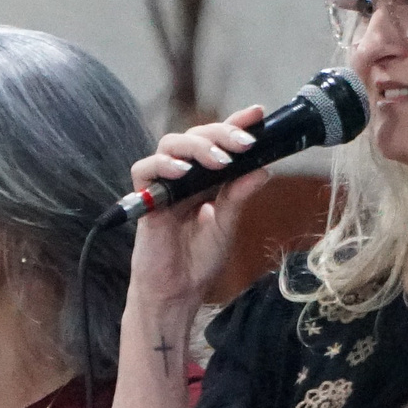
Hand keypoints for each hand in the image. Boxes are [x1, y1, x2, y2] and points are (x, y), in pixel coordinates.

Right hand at [125, 105, 273, 314]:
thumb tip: (263, 169)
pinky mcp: (145, 199)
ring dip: (197, 146)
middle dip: (220, 133)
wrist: (176, 294)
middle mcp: (183, 177)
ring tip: (219, 160)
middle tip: (244, 142)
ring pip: (170, 144)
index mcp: (205, 179)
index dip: (235, 123)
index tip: (258, 113)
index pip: (218, 142)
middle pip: (195, 136)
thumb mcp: (227, 226)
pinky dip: (163, 165)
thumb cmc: (198, 261)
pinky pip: (144, 169)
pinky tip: (183, 170)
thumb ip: (239, 197)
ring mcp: (163, 185)